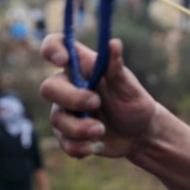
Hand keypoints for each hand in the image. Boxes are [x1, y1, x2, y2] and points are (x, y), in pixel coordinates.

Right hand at [40, 35, 156, 158]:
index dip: (52, 49)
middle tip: (95, 103)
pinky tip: (95, 147)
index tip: (63, 60)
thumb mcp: (129, 87)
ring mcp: (66, 111)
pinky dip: (78, 146)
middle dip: (71, 99)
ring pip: (56, 119)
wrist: (141, 134)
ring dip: (79, 128)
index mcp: (83, 68)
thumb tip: (114, 43)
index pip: (56, 46)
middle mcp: (69, 87)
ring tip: (101, 131)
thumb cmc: (134, 103)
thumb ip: (117, 69)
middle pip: (48, 88)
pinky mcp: (68, 134)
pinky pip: (63, 141)